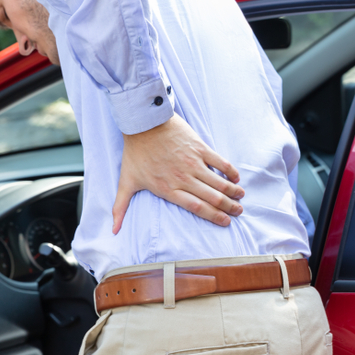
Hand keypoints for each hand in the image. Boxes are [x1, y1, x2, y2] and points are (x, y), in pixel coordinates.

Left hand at [113, 115, 244, 233]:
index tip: (225, 222)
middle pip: (212, 198)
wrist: (142, 123)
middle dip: (229, 207)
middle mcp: (183, 178)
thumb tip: (113, 230)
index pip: (197, 208)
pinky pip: (220, 162)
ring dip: (233, 192)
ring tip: (241, 197)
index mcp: (169, 189)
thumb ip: (121, 207)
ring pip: (219, 182)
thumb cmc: (135, 152)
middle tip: (238, 211)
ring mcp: (193, 163)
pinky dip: (230, 171)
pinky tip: (236, 178)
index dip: (214, 217)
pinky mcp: (199, 148)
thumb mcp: (126, 182)